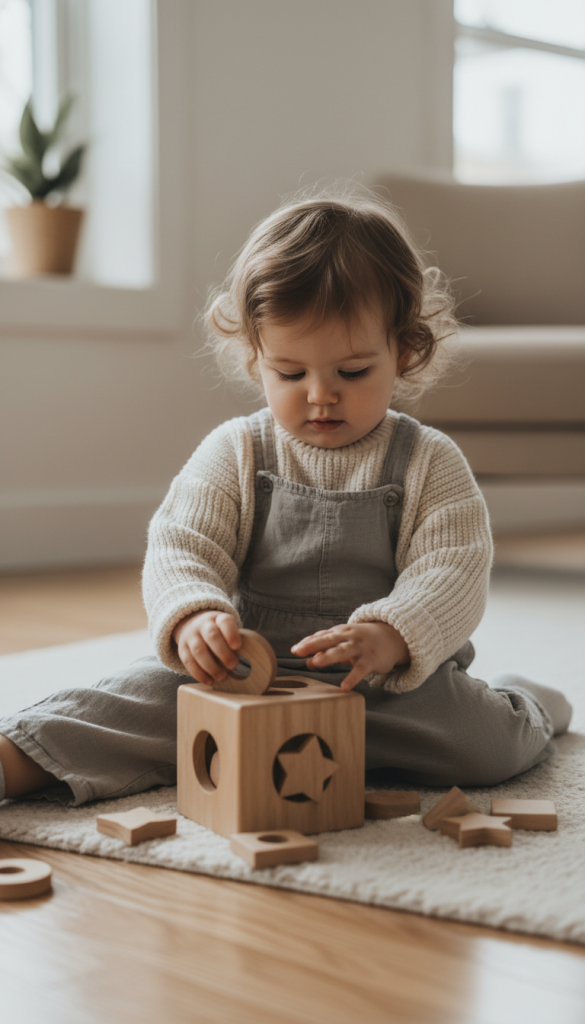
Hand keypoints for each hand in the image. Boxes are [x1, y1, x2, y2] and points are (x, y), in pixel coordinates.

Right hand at [172, 610, 240, 684]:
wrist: (192, 625)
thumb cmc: (218, 632)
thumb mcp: (226, 629)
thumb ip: (235, 641)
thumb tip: (248, 663)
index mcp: (218, 618)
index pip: (225, 622)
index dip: (231, 634)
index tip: (237, 647)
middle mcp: (203, 625)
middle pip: (212, 636)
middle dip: (223, 653)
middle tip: (233, 666)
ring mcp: (191, 636)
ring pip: (199, 650)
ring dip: (211, 666)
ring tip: (222, 677)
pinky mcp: (182, 649)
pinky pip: (189, 661)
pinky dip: (199, 673)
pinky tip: (209, 681)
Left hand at [291, 622, 408, 691]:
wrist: (391, 637)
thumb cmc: (361, 641)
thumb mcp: (344, 642)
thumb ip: (326, 650)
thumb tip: (308, 661)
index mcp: (340, 632)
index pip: (321, 636)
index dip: (308, 642)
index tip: (295, 650)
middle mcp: (348, 638)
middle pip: (328, 640)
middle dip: (313, 645)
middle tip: (299, 652)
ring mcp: (359, 648)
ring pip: (342, 651)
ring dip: (328, 656)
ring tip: (316, 663)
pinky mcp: (370, 660)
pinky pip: (360, 670)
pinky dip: (352, 678)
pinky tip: (344, 687)